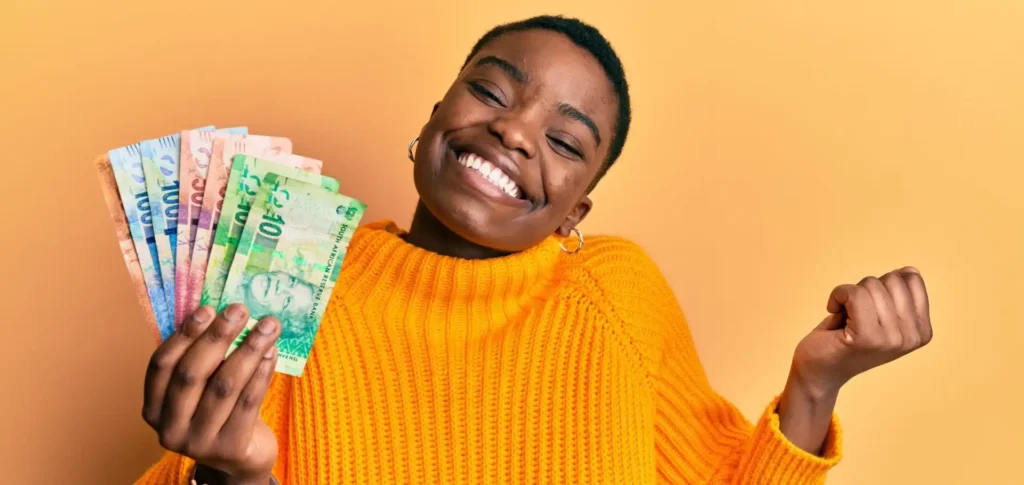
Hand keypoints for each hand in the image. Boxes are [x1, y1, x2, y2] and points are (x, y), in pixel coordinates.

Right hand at [142, 304, 280, 481]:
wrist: (241, 458)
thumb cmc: (220, 412)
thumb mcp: (202, 388)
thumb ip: (203, 359)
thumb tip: (222, 311)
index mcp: (153, 408)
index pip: (161, 366)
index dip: (184, 335)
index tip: (208, 308)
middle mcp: (169, 429)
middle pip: (192, 374)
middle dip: (218, 337)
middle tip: (240, 310)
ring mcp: (198, 443)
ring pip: (224, 386)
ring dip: (248, 350)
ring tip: (267, 326)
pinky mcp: (229, 449)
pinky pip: (248, 403)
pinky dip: (262, 373)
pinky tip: (272, 353)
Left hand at [790, 267, 932, 397]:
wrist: (820, 370)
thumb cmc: (847, 336)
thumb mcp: (883, 314)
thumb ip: (900, 295)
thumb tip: (909, 270)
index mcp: (922, 331)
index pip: (911, 278)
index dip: (883, 284)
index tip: (871, 307)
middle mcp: (912, 338)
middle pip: (892, 279)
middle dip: (867, 288)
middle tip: (855, 313)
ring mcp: (891, 339)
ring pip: (871, 284)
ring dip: (850, 294)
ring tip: (846, 317)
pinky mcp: (866, 338)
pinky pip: (854, 293)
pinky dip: (837, 295)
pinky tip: (834, 311)